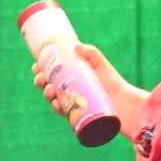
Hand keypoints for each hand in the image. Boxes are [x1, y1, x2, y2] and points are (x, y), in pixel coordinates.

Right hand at [29, 42, 147, 136]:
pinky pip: (62, 112)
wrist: (124, 102)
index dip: (40, 69)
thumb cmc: (112, 82)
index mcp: (70, 76)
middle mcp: (68, 89)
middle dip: (40, 81)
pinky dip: (57, 108)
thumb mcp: (101, 64)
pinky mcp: (75, 114)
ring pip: (52, 98)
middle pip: (47, 85)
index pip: (50, 72)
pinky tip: (57, 104)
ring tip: (51, 90)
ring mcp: (70, 102)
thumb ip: (91, 53)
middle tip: (42, 78)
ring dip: (47, 94)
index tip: (36, 65)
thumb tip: (77, 46)